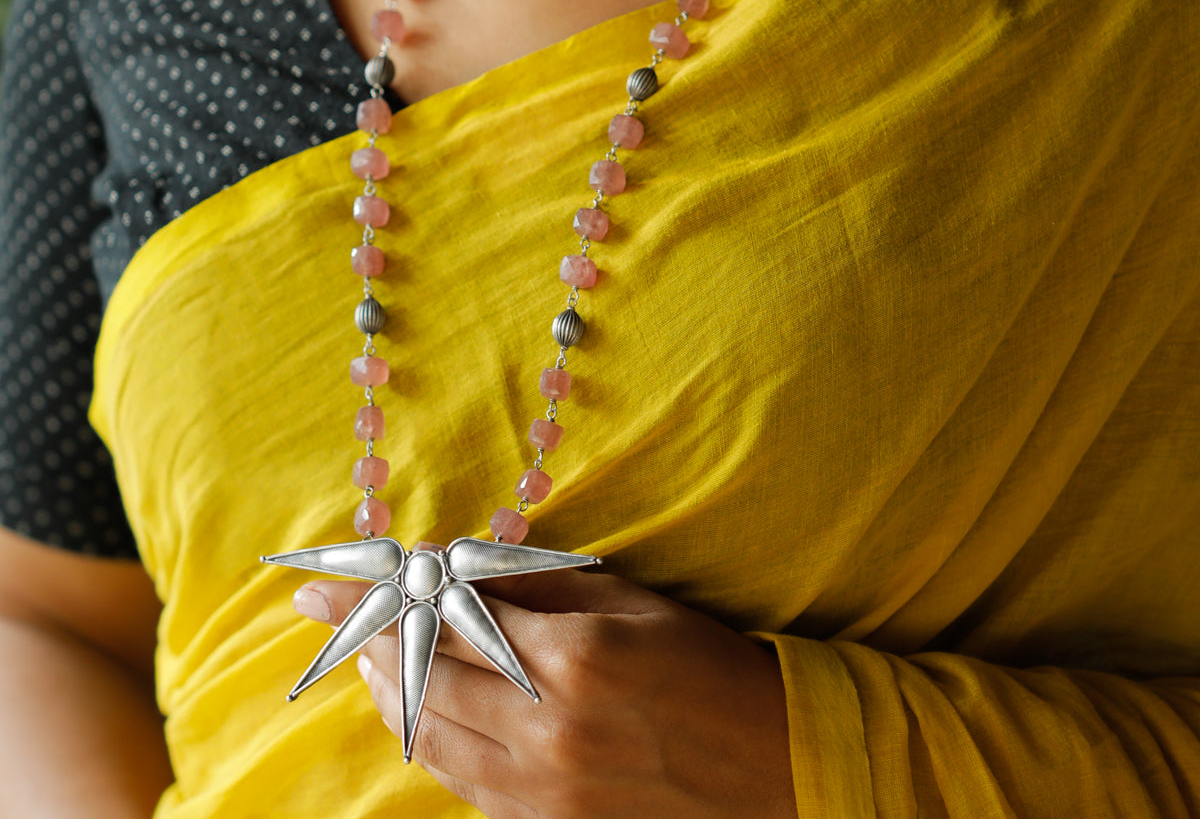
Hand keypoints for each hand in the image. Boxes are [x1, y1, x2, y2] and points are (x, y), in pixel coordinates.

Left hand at [294, 566, 797, 818]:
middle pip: (422, 677)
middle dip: (372, 638)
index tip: (323, 584)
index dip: (379, 597)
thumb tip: (449, 563)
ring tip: (370, 654)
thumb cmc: (702, 662)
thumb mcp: (626, 600)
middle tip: (342, 611)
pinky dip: (428, 738)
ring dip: (388, 689)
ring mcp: (542, 793)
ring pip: (428, 735)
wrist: (771, 764)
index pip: (444, 615)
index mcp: (571, 658)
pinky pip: (461, 782)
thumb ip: (531, 582)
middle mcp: (545, 730)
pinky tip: (417, 708)